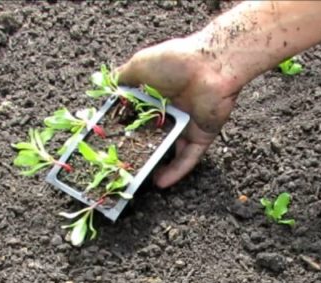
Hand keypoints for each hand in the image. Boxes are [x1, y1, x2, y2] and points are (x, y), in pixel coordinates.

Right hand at [116, 35, 238, 187]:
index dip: (123, 130)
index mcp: (155, 96)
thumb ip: (121, 77)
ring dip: (156, 167)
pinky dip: (177, 170)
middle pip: (152, 138)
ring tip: (140, 181)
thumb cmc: (175, 61)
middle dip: (139, 152)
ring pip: (170, 152)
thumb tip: (108, 85)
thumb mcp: (140, 65)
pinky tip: (162, 182)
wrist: (211, 65)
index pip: (136, 118)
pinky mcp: (202, 136)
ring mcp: (187, 125)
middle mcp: (170, 112)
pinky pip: (189, 157)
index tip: (109, 144)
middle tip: (124, 167)